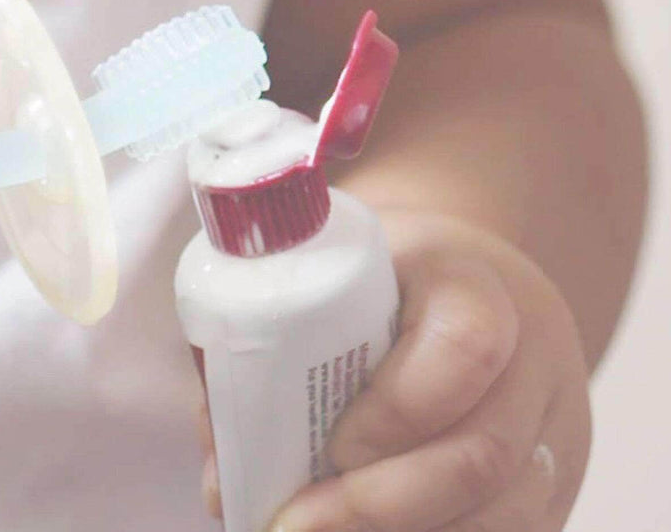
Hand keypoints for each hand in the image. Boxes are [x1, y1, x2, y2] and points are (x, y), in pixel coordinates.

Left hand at [268, 210, 590, 531]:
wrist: (460, 279)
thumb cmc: (374, 277)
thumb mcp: (328, 272)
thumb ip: (268, 350)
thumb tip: (223, 481)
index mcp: (471, 282)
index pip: (465, 346)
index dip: (399, 408)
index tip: (331, 444)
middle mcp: (533, 359)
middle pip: (484, 454)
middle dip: (381, 506)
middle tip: (294, 526)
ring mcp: (554, 432)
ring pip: (503, 516)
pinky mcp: (556, 491)